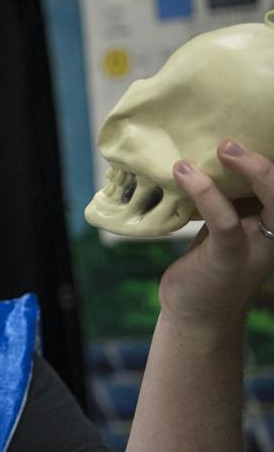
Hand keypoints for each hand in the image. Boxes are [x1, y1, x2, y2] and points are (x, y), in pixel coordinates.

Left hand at [163, 141, 273, 337]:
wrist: (195, 314)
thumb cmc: (208, 266)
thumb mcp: (225, 229)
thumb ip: (231, 201)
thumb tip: (215, 158)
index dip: (270, 163)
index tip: (247, 137)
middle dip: (266, 162)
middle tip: (230, 141)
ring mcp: (257, 245)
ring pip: (272, 198)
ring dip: (246, 169)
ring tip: (219, 148)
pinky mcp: (230, 257)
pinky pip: (225, 219)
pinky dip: (207, 192)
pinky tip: (186, 174)